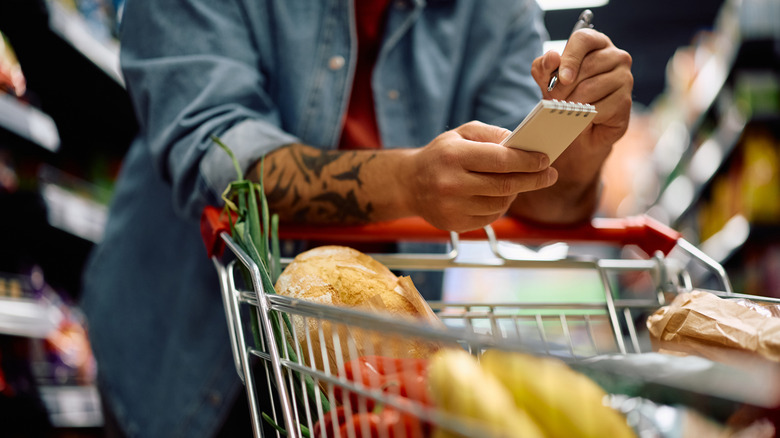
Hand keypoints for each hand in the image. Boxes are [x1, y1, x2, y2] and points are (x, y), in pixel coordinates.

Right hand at [401, 121, 556, 232]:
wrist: (409, 184)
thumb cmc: (440, 155)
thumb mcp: (461, 134)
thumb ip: (491, 134)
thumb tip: (520, 144)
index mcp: (454, 155)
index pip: (500, 160)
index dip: (527, 161)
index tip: (545, 160)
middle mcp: (451, 183)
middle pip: (505, 185)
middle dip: (533, 179)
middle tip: (549, 175)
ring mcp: (452, 207)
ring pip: (500, 203)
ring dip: (515, 192)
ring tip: (518, 182)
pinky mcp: (454, 224)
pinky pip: (490, 216)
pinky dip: (500, 205)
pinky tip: (497, 195)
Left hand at [532, 29, 632, 151]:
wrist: (578, 126)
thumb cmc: (565, 95)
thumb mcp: (547, 79)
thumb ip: (544, 65)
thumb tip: (552, 56)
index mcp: (596, 43)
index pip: (584, 39)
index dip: (570, 58)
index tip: (561, 77)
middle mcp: (616, 56)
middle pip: (587, 65)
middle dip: (564, 86)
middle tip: (553, 100)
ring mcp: (624, 77)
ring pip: (592, 87)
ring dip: (572, 102)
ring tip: (565, 109)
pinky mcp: (625, 101)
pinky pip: (600, 108)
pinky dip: (585, 116)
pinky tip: (582, 117)